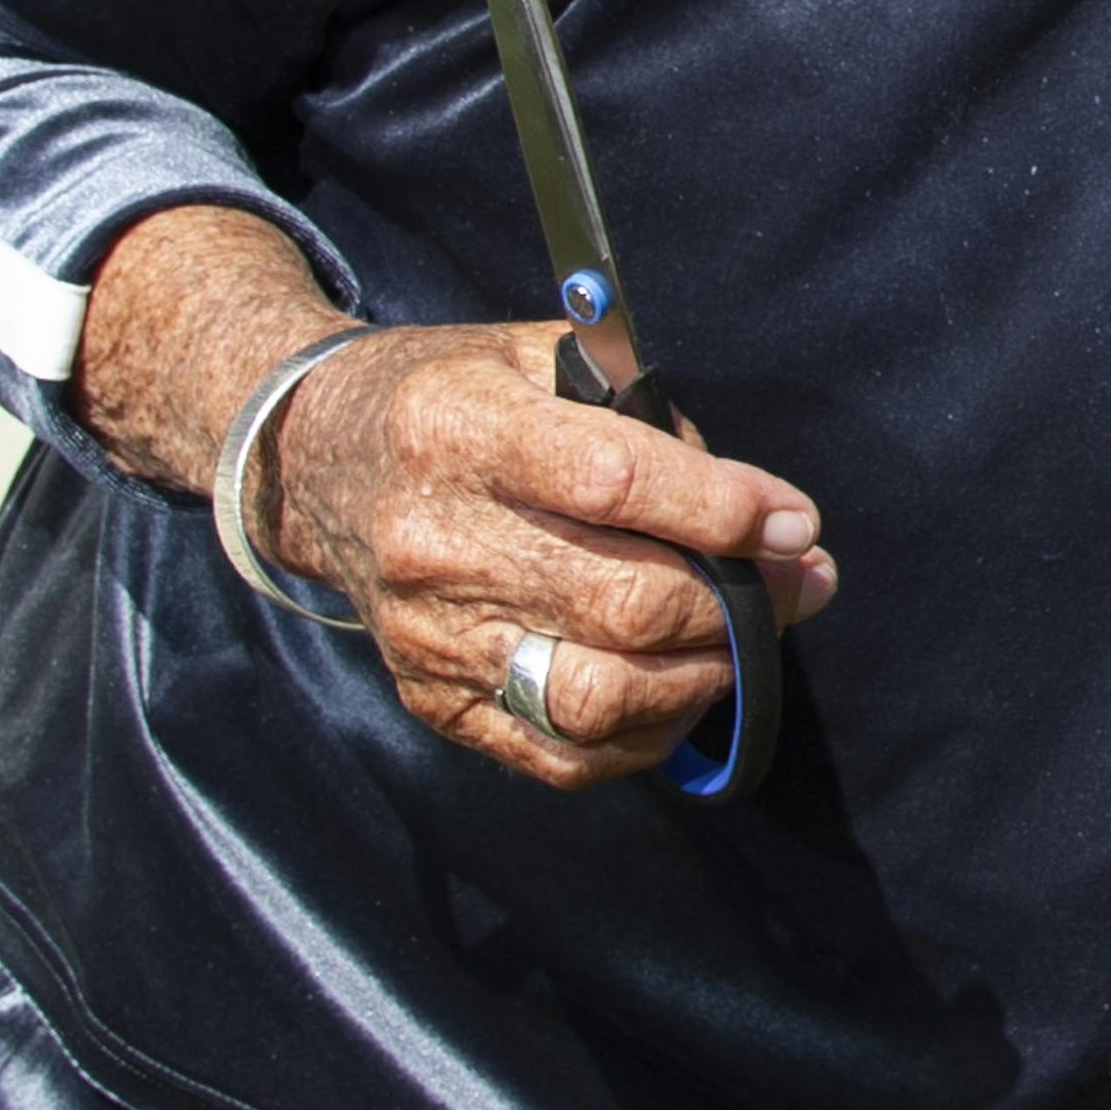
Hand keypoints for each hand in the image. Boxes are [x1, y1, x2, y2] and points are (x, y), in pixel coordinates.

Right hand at [84, 203, 840, 793]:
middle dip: (737, 602)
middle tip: (797, 581)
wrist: (313, 460)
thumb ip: (642, 418)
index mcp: (459, 428)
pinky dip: (645, 735)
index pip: (613, 481)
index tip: (794, 520)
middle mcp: (435, 541)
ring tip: (745, 640)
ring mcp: (429, 635)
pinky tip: (682, 688)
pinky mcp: (432, 699)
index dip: (722, 509)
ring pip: (597, 697)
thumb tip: (751, 513)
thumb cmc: (449, 396)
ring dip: (702, 678)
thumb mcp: (535, 356)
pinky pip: (560, 753)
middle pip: (620, 603)